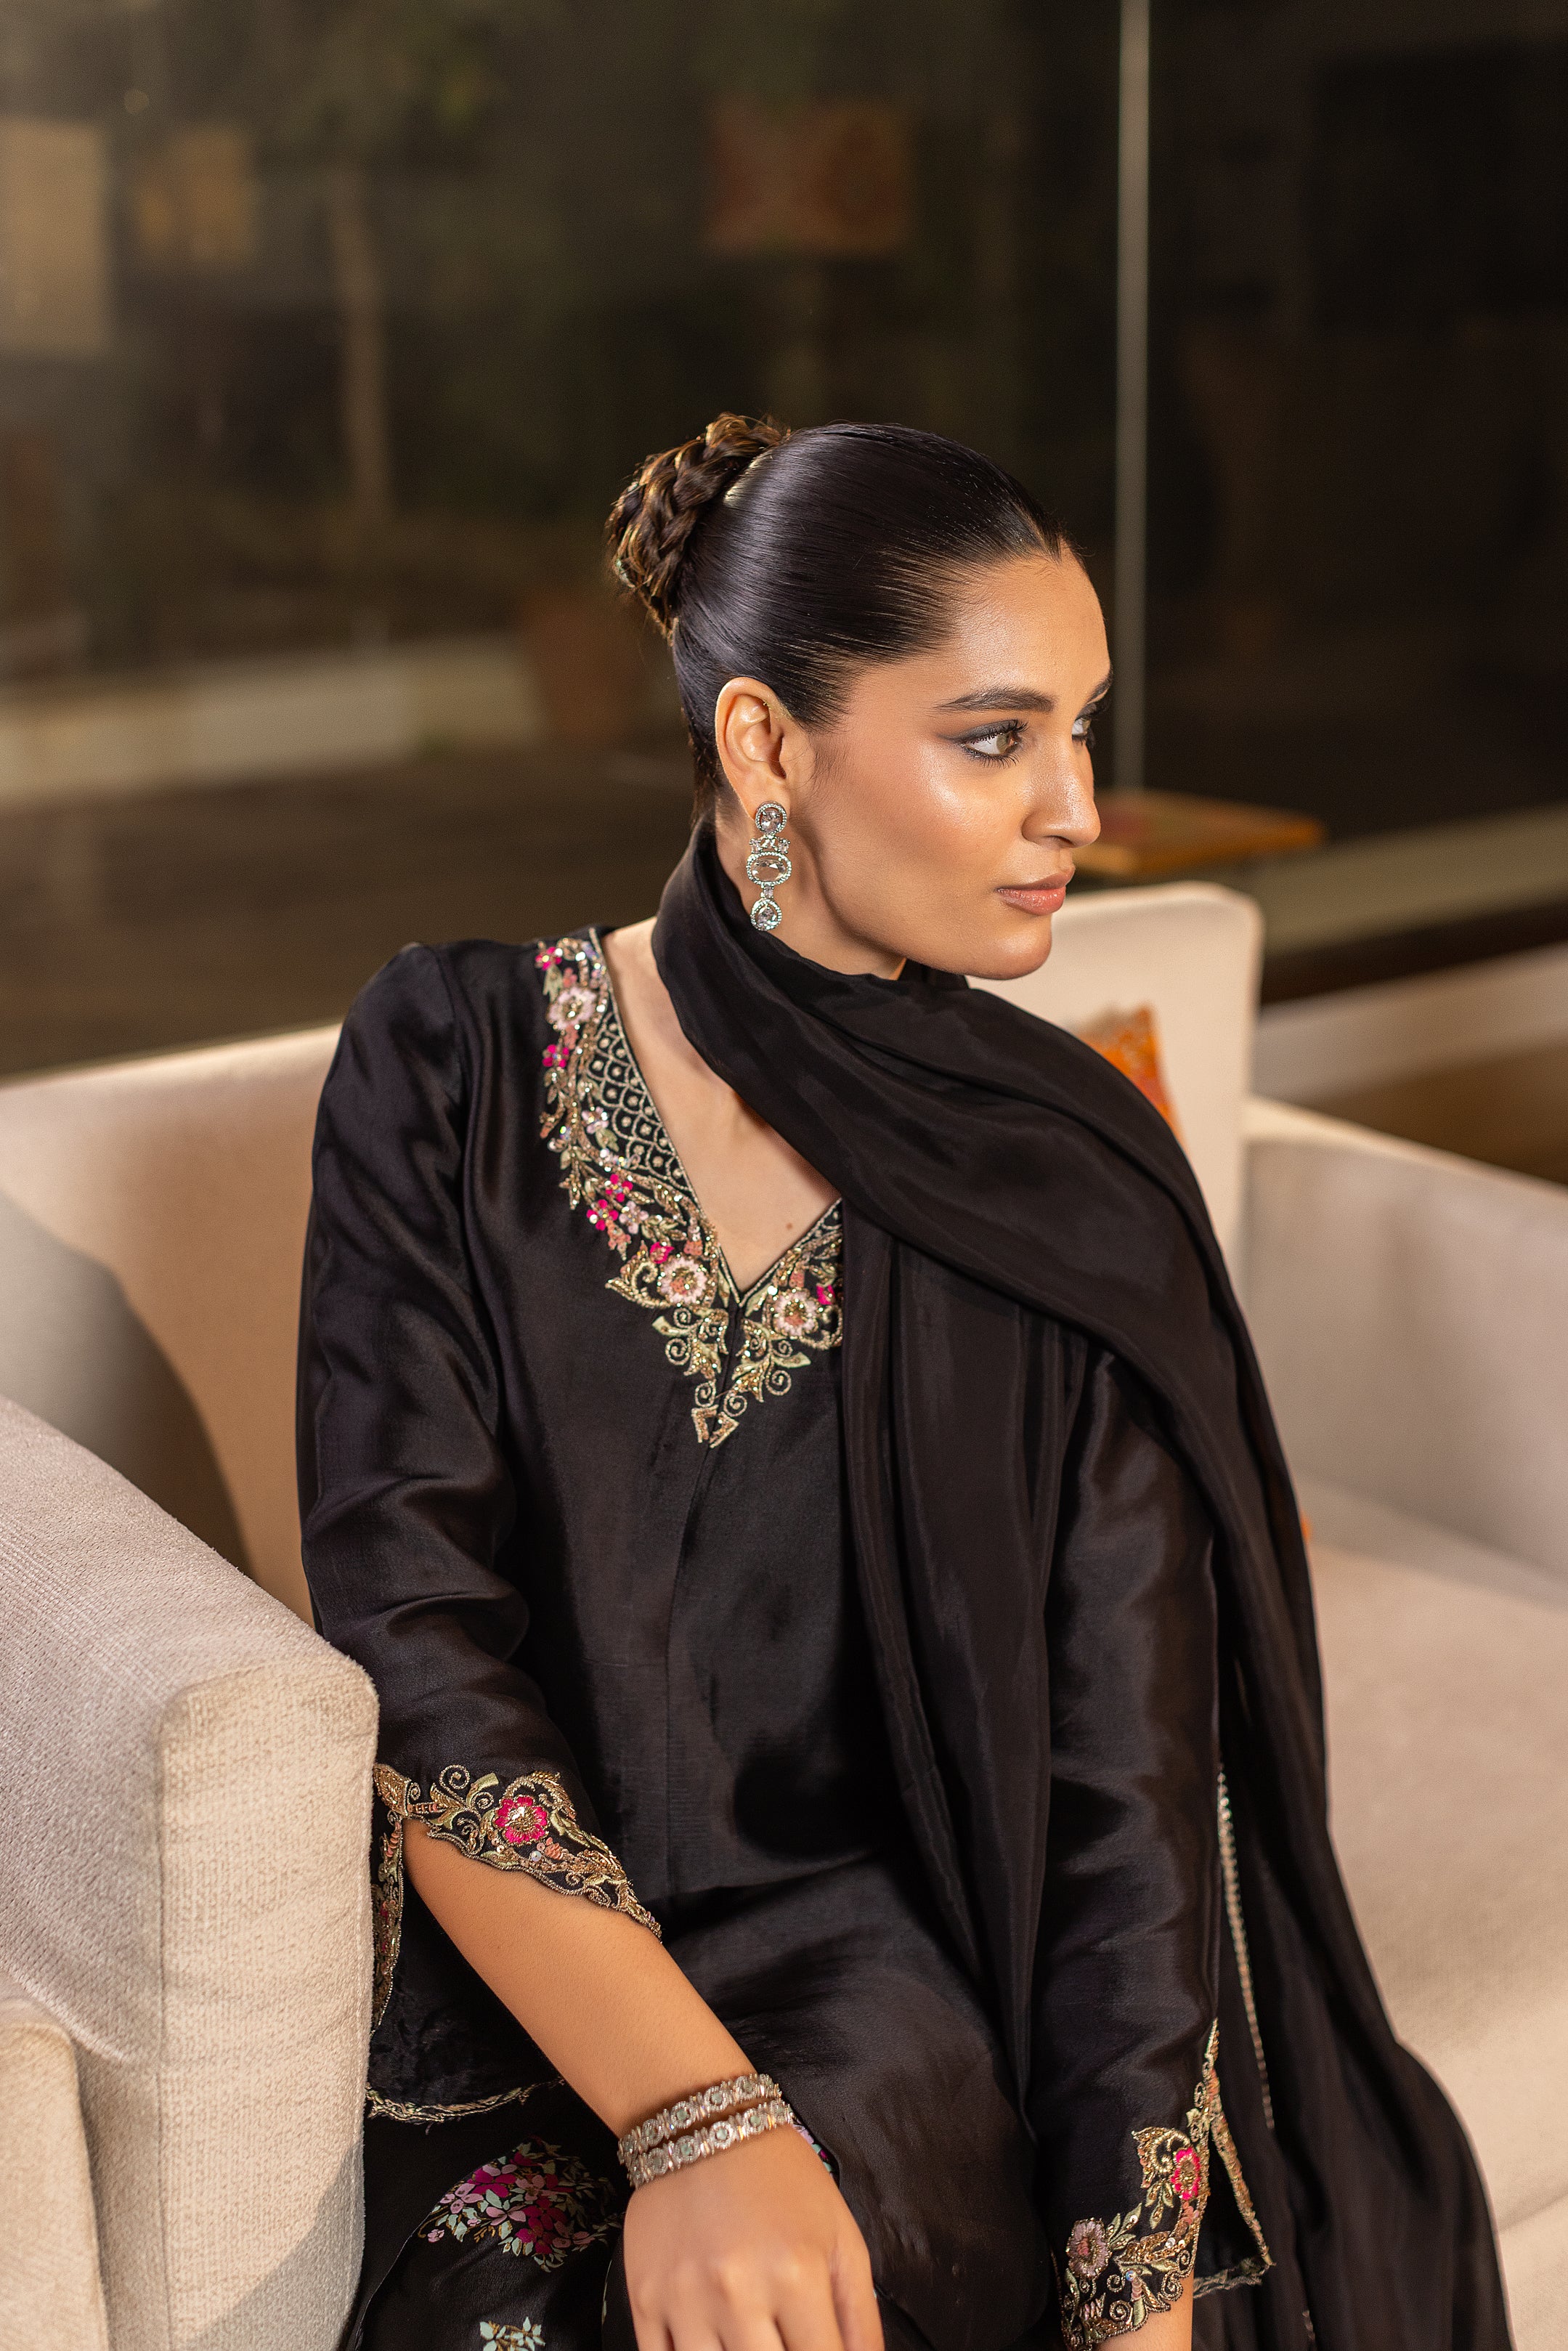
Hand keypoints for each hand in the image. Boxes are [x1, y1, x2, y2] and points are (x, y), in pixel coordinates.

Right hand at [622, 2122, 882, 2350]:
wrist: (700, 2124)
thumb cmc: (780, 2178)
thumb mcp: (841, 2234)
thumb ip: (861, 2316)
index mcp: (797, 2275)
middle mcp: (739, 2292)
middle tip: (785, 2344)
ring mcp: (686, 2300)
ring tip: (752, 2342)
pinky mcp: (644, 2300)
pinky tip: (713, 2345)